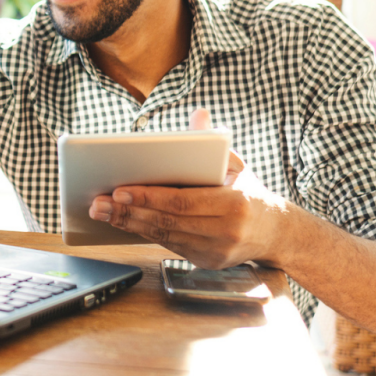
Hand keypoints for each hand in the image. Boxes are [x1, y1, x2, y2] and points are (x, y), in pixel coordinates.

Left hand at [87, 108, 291, 269]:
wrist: (277, 232)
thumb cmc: (249, 191)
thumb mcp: (235, 164)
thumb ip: (212, 141)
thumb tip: (198, 113)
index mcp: (234, 202)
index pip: (183, 200)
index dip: (149, 196)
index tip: (119, 188)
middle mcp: (226, 230)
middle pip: (168, 221)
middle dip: (128, 211)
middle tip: (98, 203)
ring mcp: (216, 251)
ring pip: (164, 236)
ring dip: (128, 224)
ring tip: (101, 212)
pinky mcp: (207, 262)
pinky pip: (169, 246)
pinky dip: (142, 233)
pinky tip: (121, 222)